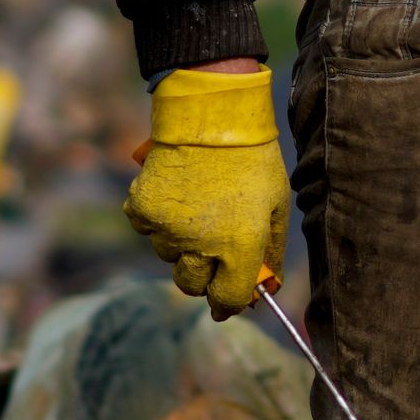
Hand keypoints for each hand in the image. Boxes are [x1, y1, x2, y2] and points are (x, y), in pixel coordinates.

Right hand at [124, 66, 288, 318]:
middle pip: (192, 286)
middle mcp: (201, 244)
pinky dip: (158, 220)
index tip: (225, 301)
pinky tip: (175, 195)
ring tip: (196, 206)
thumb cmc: (252, 159)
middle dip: (203, 276)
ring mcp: (168, 228)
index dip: (228, 304)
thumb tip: (264, 287)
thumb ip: (270, 251)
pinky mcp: (143, 210)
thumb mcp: (276, 205)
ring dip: (180, 243)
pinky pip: (146, 230)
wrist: (212, 115)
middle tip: (211, 250)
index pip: (227, 300)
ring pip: (168, 256)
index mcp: (240, 245)